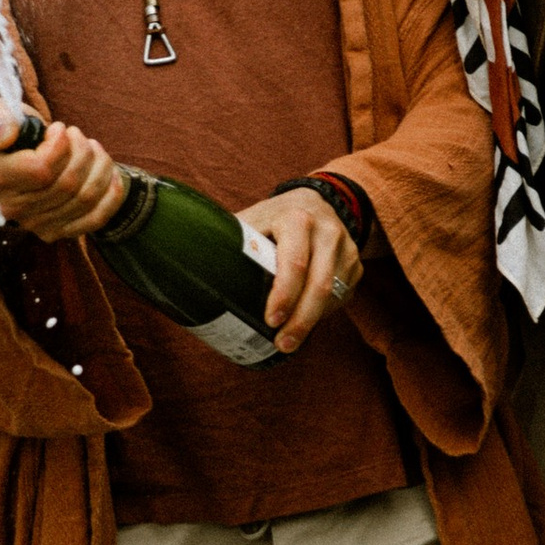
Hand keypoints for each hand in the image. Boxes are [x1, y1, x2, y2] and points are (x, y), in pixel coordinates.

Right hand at [0, 116, 128, 241]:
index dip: (59, 145)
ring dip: (99, 166)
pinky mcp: (57, 231)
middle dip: (82, 151)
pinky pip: (96, 219)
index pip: (40, 169)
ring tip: (92, 148)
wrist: (4, 165)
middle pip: (67, 183)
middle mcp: (12, 208)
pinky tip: (109, 173)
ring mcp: (36, 224)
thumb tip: (7, 133)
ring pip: (85, 197)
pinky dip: (111, 195)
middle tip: (77, 135)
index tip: (58, 128)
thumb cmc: (4, 136)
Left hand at [240, 187, 361, 353]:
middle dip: (300, 320)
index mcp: (296, 218)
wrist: (315, 200)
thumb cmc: (273, 217)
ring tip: (289, 340)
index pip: (294, 262)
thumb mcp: (253, 219)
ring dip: (312, 321)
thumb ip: (230, 241)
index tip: (270, 320)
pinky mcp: (355, 263)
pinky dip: (324, 313)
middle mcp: (327, 231)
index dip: (283, 295)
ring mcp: (346, 247)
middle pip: (319, 285)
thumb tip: (189, 271)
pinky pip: (342, 296)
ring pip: (334, 295)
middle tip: (282, 344)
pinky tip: (306, 321)